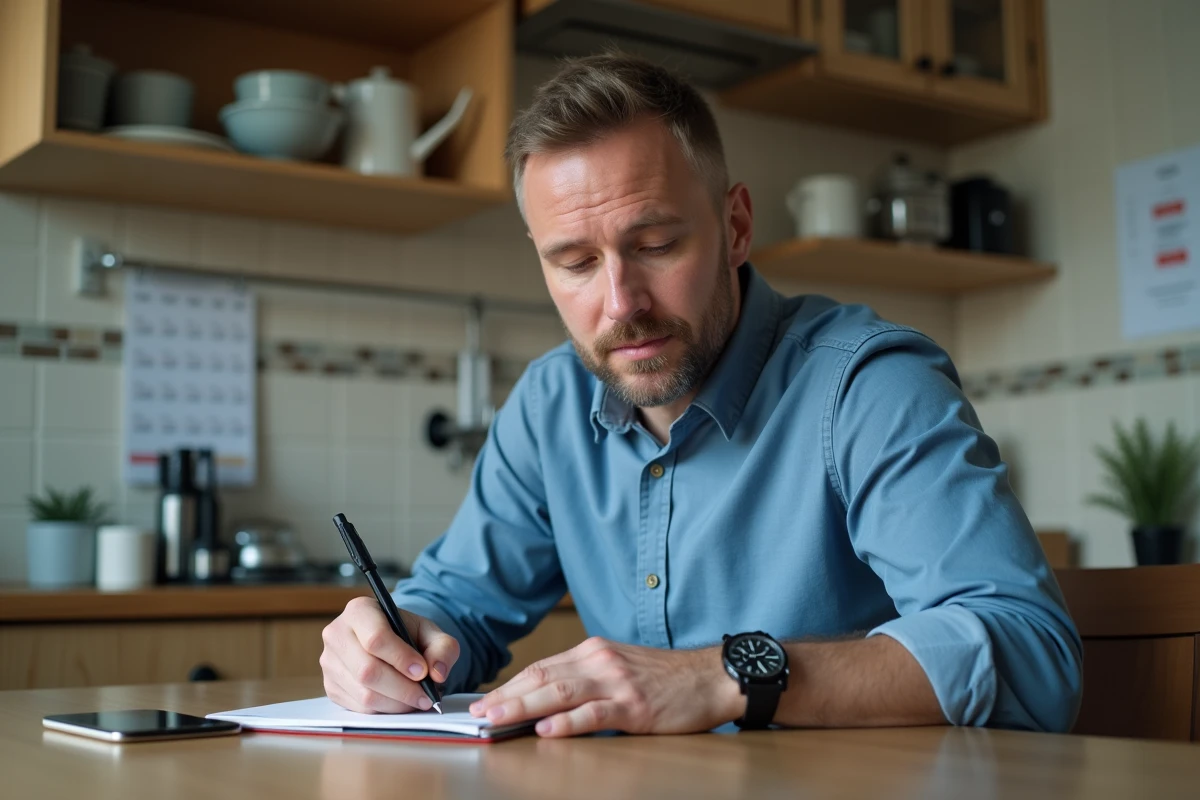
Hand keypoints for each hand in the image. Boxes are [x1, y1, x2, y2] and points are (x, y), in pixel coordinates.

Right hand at [321, 596, 459, 713]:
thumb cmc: (407, 634)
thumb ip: (442, 647)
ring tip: (417, 700)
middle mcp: (337, 634)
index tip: (422, 672)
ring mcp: (329, 663)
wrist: (388, 642)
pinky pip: (359, 708)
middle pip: (368, 671)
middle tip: (426, 696)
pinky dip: (385, 710)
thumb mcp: (430, 632)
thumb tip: (438, 673)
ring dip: (396, 703)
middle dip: (403, 689)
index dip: (401, 659)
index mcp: (359, 610)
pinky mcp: (330, 687)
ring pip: (364, 694)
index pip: (376, 639)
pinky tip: (400, 702)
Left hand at [468, 637, 743, 736]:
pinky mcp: (634, 705)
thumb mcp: (621, 669)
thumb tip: (546, 703)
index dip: (510, 685)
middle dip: (506, 696)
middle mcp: (600, 661)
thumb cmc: (666, 679)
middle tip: (478, 713)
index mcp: (594, 651)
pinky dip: (566, 722)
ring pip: (559, 692)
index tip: (485, 700)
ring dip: (523, 707)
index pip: (541, 668)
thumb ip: (586, 680)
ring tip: (497, 719)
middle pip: (542, 677)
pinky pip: (593, 713)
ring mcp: (617, 682)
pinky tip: (545, 729)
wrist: (710, 677)